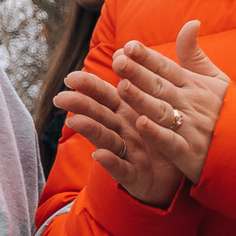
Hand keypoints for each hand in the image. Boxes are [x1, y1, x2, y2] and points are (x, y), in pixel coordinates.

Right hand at [56, 74, 187, 207]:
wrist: (175, 179)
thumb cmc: (163, 141)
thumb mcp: (159, 110)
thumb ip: (149, 84)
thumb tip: (139, 55)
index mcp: (127, 113)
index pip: (105, 96)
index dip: (89, 87)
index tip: (70, 77)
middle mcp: (122, 132)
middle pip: (100, 115)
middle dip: (81, 106)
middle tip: (60, 98)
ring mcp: (126, 154)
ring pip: (106, 139)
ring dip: (90, 130)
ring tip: (75, 121)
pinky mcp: (134, 176)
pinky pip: (122, 168)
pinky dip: (111, 162)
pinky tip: (99, 155)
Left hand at [111, 21, 230, 184]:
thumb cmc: (230, 108)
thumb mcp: (215, 77)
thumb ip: (195, 53)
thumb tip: (192, 21)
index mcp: (193, 85)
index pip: (166, 68)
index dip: (147, 57)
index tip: (128, 46)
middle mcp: (190, 104)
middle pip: (160, 86)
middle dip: (138, 74)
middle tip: (118, 62)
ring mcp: (191, 128)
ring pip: (162, 111)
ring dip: (143, 100)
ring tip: (123, 87)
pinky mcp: (191, 153)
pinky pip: (172, 142)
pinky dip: (157, 133)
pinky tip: (141, 124)